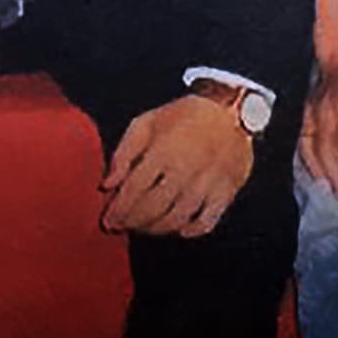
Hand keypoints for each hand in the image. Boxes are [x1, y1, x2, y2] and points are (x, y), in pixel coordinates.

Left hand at [101, 95, 252, 238]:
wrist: (229, 107)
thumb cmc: (184, 115)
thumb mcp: (146, 123)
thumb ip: (123, 153)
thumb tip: (108, 185)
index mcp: (163, 150)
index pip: (133, 190)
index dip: (117, 210)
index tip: (109, 220)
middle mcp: (186, 168)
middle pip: (152, 208)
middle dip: (132, 222)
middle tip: (123, 227)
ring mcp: (208, 181)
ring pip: (177, 218)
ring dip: (156, 228)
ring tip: (145, 227)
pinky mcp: (226, 188)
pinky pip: (208, 220)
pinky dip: (192, 230)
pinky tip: (180, 229)